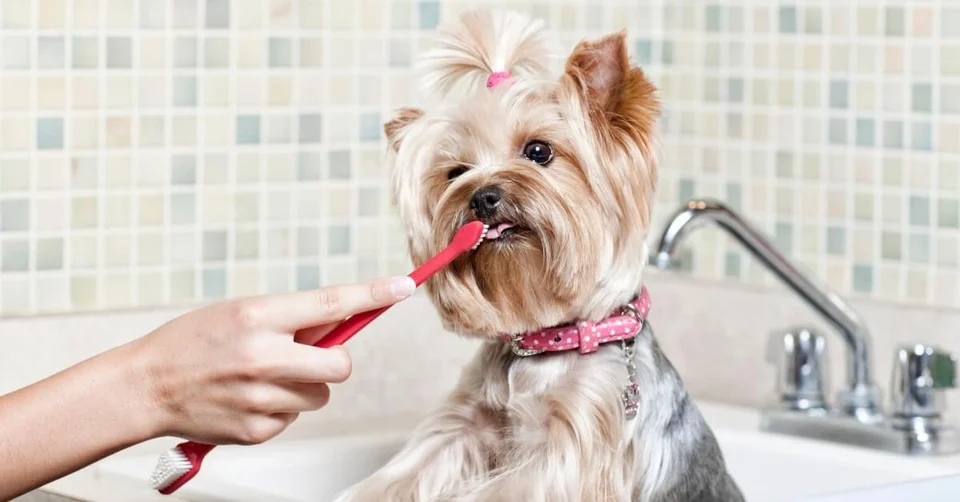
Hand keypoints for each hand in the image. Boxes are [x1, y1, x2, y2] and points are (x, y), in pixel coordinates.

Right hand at [132, 276, 415, 444]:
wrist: (146, 386)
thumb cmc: (194, 342)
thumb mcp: (241, 313)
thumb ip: (291, 319)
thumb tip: (342, 322)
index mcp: (258, 317)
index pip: (330, 303)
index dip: (373, 295)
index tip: (403, 286)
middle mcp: (262, 357)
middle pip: (340, 365)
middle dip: (335, 361)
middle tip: (313, 356)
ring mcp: (260, 397)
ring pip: (320, 394)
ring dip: (303, 385)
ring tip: (263, 376)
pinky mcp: (256, 430)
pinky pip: (294, 417)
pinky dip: (280, 408)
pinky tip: (248, 398)